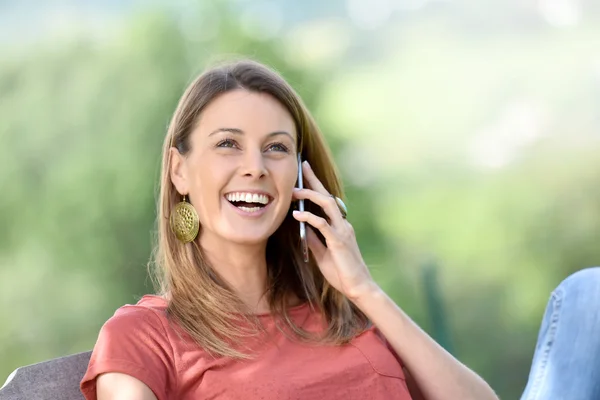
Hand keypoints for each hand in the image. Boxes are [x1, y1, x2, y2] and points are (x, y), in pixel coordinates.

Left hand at [292, 161, 375, 301]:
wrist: (357, 287)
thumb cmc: (341, 272)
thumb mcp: (322, 253)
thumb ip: (314, 239)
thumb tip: (302, 226)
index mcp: (339, 226)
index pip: (327, 201)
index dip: (316, 185)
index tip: (305, 172)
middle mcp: (342, 224)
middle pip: (327, 196)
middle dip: (314, 180)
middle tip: (302, 166)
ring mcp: (342, 231)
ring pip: (327, 205)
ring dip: (310, 195)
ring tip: (294, 192)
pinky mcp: (338, 241)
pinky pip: (322, 224)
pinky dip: (309, 217)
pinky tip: (297, 215)